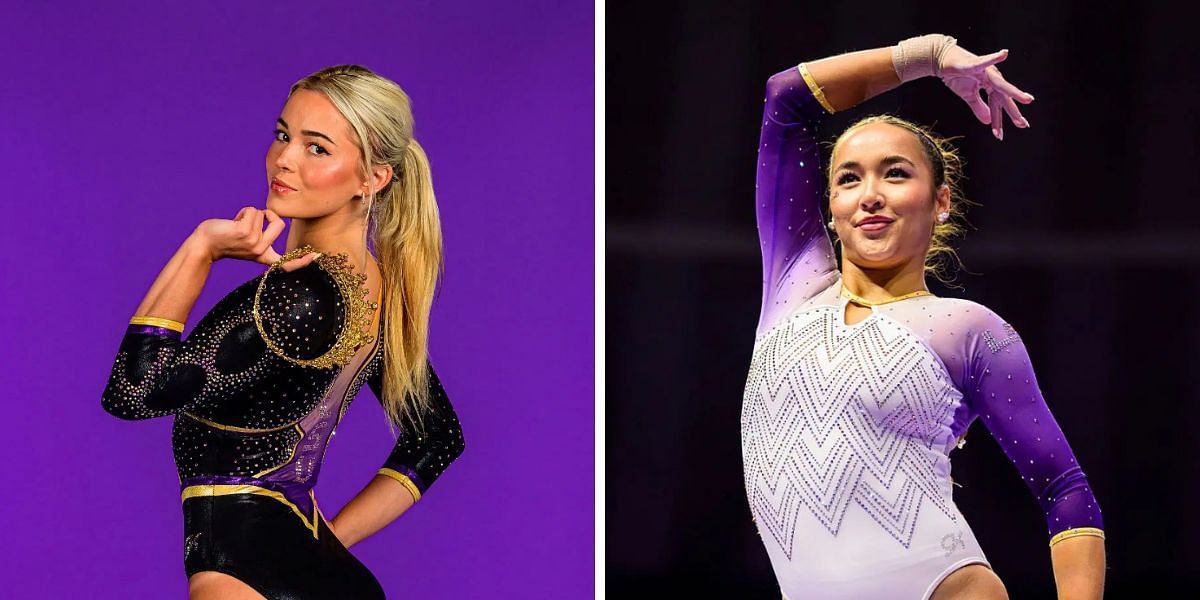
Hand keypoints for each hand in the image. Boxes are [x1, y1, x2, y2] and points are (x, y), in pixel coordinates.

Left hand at [192, 207, 316, 270]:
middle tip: (253, 219)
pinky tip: (233, 222)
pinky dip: (243, 211)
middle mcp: (261, 251)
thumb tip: (270, 216)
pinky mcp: (245, 233)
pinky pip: (252, 211)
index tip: (315, 256)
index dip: (302, 260)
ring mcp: (254, 243)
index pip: (286, 262)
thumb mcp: (248, 241)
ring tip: (237, 224)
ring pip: (262, 214)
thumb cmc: (224, 239)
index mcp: (264, 256)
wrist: (205, 244)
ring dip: (249, 213)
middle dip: (268, 214)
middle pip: (279, 224)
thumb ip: (262, 234)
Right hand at [937, 46, 1034, 139]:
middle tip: (1023, 124)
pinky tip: (1004, 54)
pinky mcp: (975, 63)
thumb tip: (987, 122)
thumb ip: (979, 107)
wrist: (943, 59)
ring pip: (1000, 84)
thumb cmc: (956, 75)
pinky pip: (985, 62)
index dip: (998, 121)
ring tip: (1027, 99)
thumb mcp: (968, 95)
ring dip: (1013, 92)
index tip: (1000, 136)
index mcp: (991, 86)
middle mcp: (992, 78)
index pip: (997, 106)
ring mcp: (985, 70)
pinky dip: (994, 58)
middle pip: (1003, 98)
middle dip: (1012, 111)